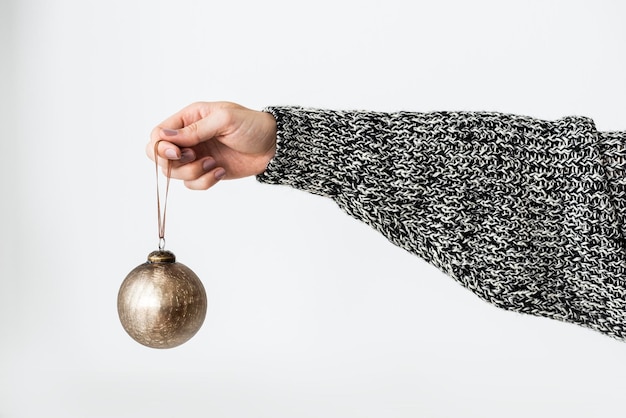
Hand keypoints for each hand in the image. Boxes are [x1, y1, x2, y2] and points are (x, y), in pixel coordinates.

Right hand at [147, 101, 276, 189]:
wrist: (273, 146)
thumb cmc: (252, 126)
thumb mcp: (224, 120)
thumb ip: (194, 129)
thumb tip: (164, 136)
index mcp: (189, 118)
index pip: (158, 134)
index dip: (160, 147)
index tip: (178, 153)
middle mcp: (189, 138)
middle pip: (160, 157)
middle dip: (174, 163)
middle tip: (195, 157)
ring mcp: (197, 156)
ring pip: (175, 173)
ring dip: (193, 172)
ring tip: (214, 163)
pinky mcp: (206, 172)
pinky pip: (192, 184)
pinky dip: (205, 182)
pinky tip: (221, 171)